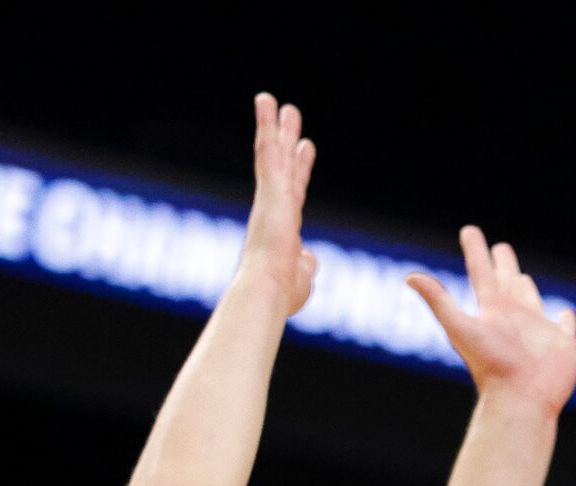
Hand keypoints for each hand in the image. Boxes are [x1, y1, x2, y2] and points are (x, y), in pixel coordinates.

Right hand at [240, 94, 317, 317]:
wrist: (266, 291)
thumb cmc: (281, 294)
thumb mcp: (301, 277)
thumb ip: (306, 264)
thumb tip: (310, 257)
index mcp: (283, 228)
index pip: (294, 190)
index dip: (300, 169)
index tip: (304, 148)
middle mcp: (273, 208)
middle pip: (282, 165)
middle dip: (286, 139)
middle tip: (289, 113)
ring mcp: (270, 198)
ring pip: (270, 153)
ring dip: (272, 125)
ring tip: (273, 100)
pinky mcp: (270, 191)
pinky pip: (267, 152)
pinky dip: (266, 127)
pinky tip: (267, 105)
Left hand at [410, 227, 575, 415]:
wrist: (522, 398)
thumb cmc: (492, 365)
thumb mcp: (461, 328)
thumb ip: (439, 301)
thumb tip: (409, 276)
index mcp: (492, 309)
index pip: (481, 271)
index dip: (475, 250)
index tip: (469, 231)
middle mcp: (514, 315)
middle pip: (506, 282)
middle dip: (503, 263)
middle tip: (500, 247)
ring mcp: (538, 328)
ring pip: (531, 299)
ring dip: (526, 287)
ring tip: (521, 276)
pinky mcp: (562, 342)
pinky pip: (564, 324)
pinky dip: (565, 318)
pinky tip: (564, 313)